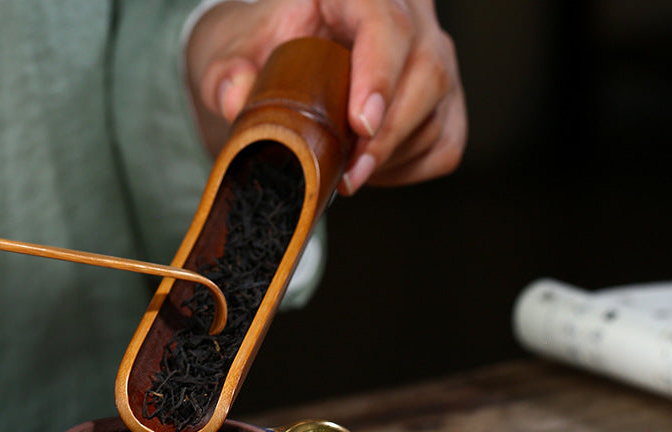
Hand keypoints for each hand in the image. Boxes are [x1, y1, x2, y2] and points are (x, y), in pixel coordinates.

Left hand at [186, 0, 466, 194]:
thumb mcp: (230, 55)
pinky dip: (409, 169)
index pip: (386, 20)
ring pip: (439, 109)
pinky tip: (371, 170)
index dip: (380, 73)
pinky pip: (445, 143)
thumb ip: (226, 72)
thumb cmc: (262, 54)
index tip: (361, 124)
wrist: (284, 65)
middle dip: (390, 134)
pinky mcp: (445, 102)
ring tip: (347, 173)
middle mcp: (409, 15)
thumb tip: (234, 95)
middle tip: (350, 176)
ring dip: (393, 157)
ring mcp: (434, 57)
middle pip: (428, 68)